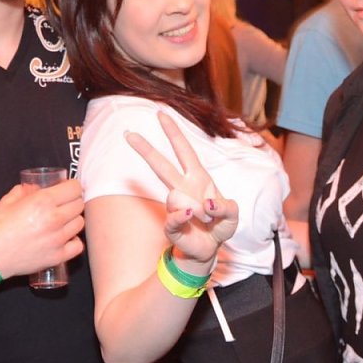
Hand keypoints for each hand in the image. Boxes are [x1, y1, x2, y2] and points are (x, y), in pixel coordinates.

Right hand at [0, 179, 84, 279]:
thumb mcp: (9, 200)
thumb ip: (25, 190)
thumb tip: (35, 187)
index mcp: (43, 201)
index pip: (74, 188)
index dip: (72, 186)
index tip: (67, 189)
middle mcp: (54, 218)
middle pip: (79, 204)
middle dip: (73, 201)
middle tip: (64, 204)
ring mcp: (58, 239)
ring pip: (80, 223)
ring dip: (73, 220)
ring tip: (62, 221)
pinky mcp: (58, 256)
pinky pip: (78, 245)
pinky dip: (73, 241)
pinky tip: (64, 238)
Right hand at [124, 112, 238, 268]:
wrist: (211, 248)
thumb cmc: (220, 225)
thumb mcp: (232, 214)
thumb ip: (226, 207)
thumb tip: (207, 205)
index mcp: (197, 177)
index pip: (183, 150)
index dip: (173, 132)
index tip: (161, 114)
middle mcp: (183, 188)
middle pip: (161, 165)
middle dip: (145, 149)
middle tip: (129, 134)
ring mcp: (175, 206)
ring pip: (176, 196)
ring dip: (198, 209)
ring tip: (207, 218)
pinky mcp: (171, 225)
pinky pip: (174, 216)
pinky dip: (184, 216)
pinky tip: (190, 216)